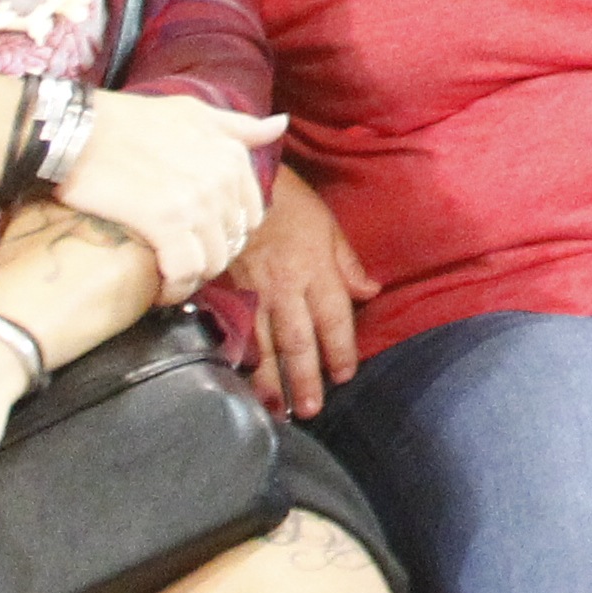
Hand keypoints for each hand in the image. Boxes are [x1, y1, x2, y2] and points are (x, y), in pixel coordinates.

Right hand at [52, 91, 286, 298]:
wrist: (78, 132)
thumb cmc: (129, 120)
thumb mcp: (194, 112)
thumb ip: (238, 126)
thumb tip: (280, 124)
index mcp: (232, 156)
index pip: (249, 215)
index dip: (226, 233)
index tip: (200, 240)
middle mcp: (222, 180)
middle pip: (231, 242)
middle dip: (208, 257)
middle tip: (180, 262)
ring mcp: (197, 203)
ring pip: (211, 262)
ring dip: (192, 277)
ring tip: (168, 278)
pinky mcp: (165, 223)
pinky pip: (185, 271)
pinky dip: (174, 288)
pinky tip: (159, 291)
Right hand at [231, 166, 377, 419]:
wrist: (234, 182)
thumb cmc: (286, 199)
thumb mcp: (327, 223)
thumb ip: (346, 262)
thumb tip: (370, 292)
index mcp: (315, 270)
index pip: (333, 319)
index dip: (339, 350)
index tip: (343, 376)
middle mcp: (284, 288)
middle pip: (297, 341)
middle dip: (305, 378)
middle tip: (310, 410)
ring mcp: (249, 293)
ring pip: (262, 345)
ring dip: (269, 380)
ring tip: (276, 409)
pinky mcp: (221, 293)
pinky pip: (230, 333)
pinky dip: (236, 359)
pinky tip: (237, 380)